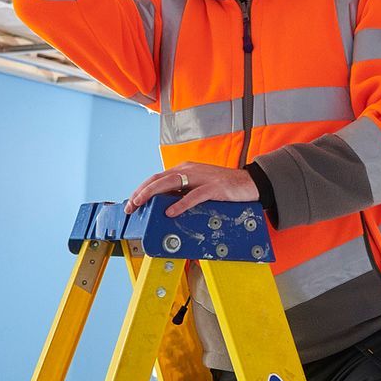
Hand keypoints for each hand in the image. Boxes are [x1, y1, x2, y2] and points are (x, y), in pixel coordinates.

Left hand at [127, 161, 259, 217]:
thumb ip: (182, 192)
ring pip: (170, 183)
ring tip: (141, 204)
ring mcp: (201, 178)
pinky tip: (170, 211)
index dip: (141, 188)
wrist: (249, 183)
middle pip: (159, 179)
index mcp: (185, 169)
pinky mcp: (214, 187)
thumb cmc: (224, 186)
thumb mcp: (199, 186)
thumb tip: (163, 206)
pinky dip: (180, 204)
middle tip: (130, 205)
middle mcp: (190, 170)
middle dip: (141, 192)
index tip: (132, 201)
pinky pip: (193, 196)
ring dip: (152, 193)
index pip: (157, 177)